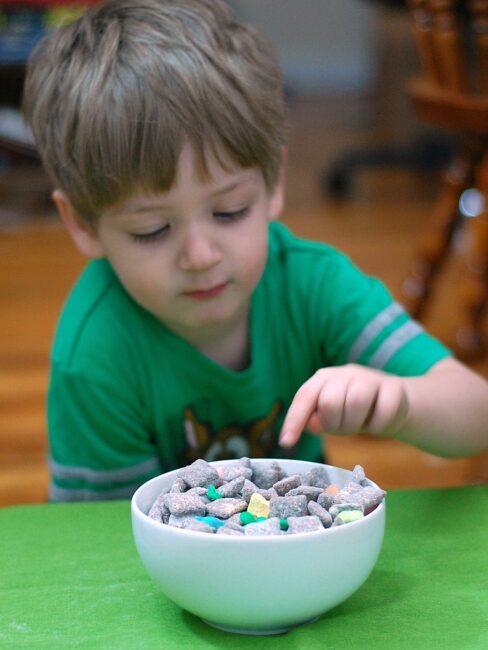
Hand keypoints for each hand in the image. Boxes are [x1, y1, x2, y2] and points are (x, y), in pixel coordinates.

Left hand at [279, 364, 408, 446]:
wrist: (395, 404)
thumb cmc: (354, 412)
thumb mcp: (331, 417)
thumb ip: (316, 420)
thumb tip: (310, 423)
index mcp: (324, 378)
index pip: (305, 396)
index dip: (295, 420)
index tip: (286, 442)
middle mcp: (345, 373)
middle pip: (330, 401)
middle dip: (335, 424)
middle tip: (344, 428)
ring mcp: (370, 378)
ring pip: (356, 402)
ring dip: (356, 424)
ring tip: (360, 425)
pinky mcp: (393, 387)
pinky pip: (383, 411)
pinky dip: (379, 424)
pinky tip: (378, 422)